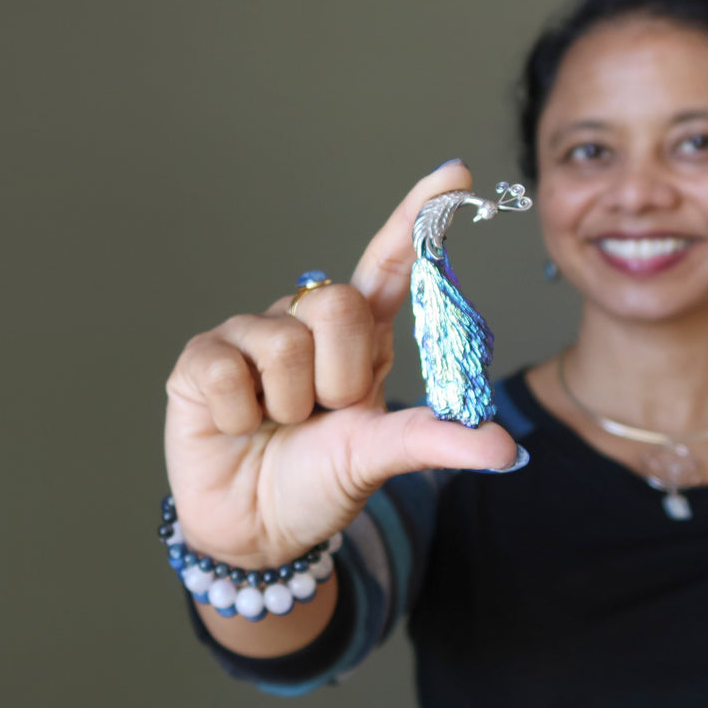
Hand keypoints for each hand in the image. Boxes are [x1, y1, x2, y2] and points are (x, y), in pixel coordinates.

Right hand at [164, 161, 518, 567]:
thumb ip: (436, 442)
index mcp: (359, 338)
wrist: (257, 531)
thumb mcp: (380, 457)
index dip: (417, 219)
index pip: (389, 264)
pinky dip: (239, 416)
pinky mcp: (200, 358)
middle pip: (337, 303)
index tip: (455, 175)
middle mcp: (306, 323)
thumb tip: (507, 449)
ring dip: (288, 405)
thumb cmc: (321, 482)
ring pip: (284, 342)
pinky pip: (227, 371)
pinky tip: (236, 426)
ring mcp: (251, 335)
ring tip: (279, 424)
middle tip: (323, 413)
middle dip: (338, 378)